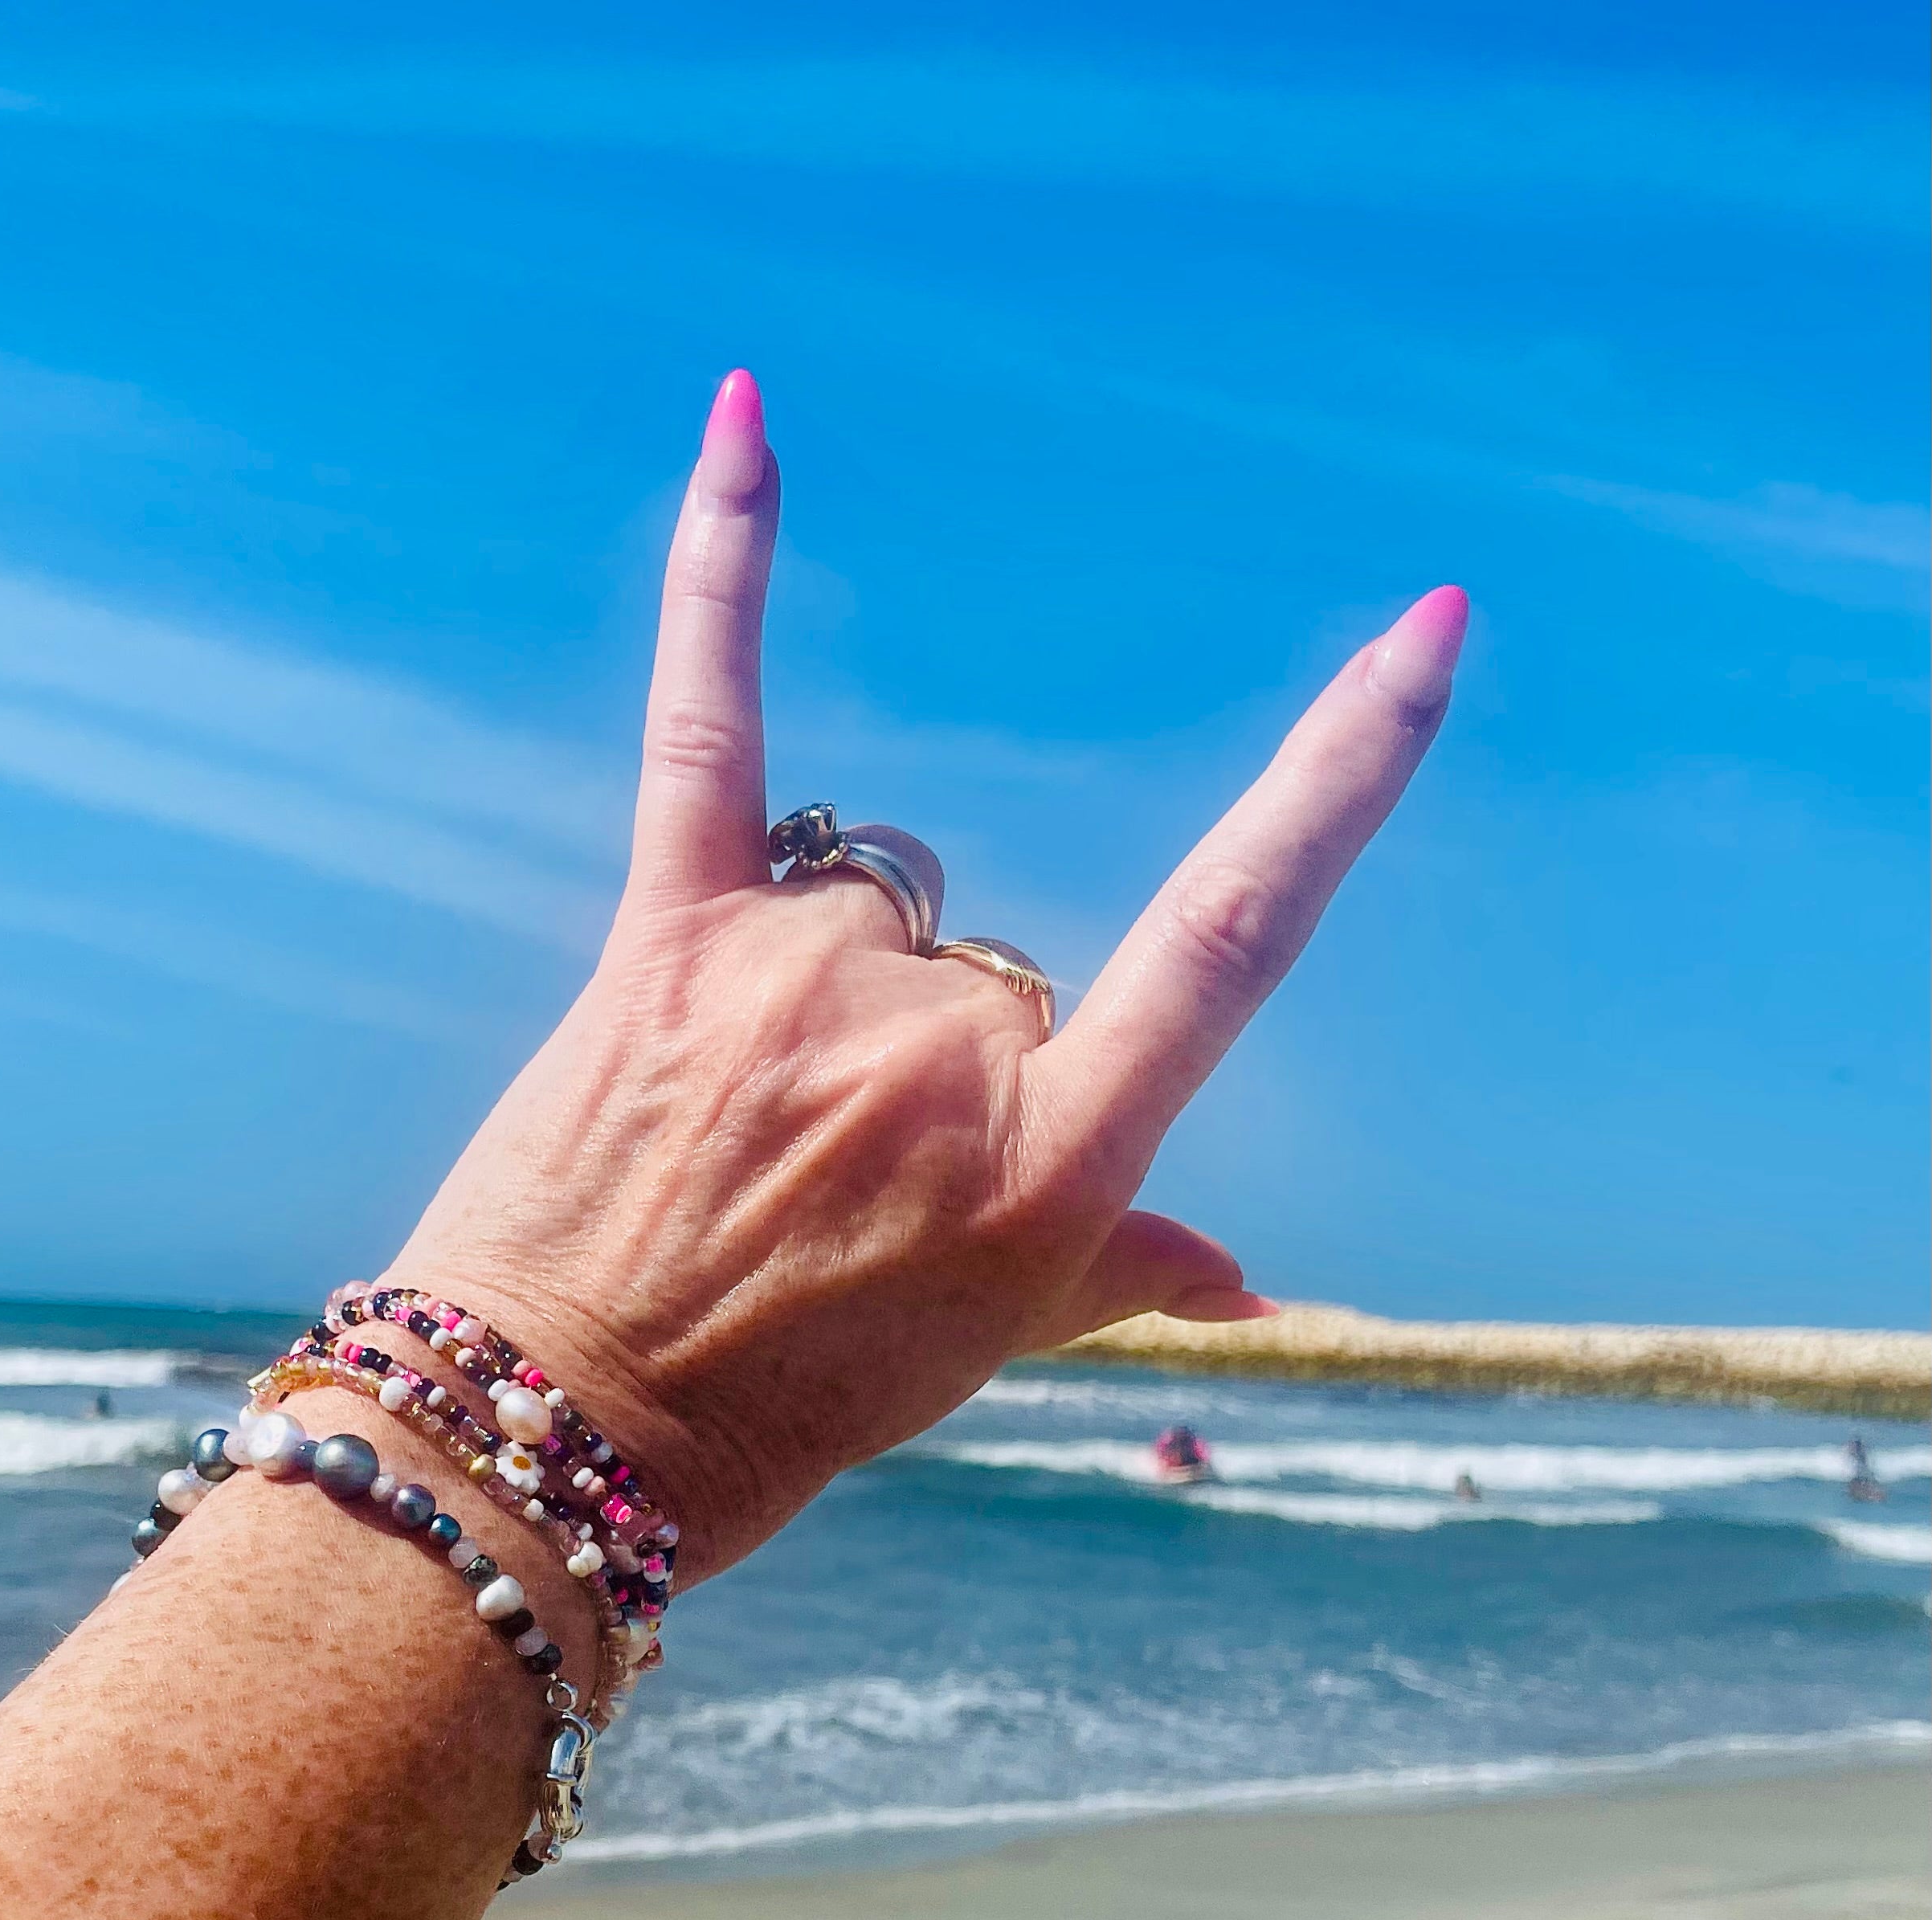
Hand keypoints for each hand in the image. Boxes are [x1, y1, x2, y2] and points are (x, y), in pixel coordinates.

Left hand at [389, 371, 1465, 1578]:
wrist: (568, 1430)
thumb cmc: (794, 1400)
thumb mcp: (988, 1342)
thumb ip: (1128, 1270)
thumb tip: (1261, 1283)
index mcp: (1055, 1151)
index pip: (1240, 927)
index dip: (1343, 775)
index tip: (1425, 637)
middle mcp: (947, 1044)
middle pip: (1000, 958)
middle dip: (937, 1055)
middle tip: (825, 1181)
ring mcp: (802, 975)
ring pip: (878, 902)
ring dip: (840, 979)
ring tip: (743, 1107)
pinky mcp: (670, 932)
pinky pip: (707, 725)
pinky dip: (722, 575)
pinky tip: (749, 416)